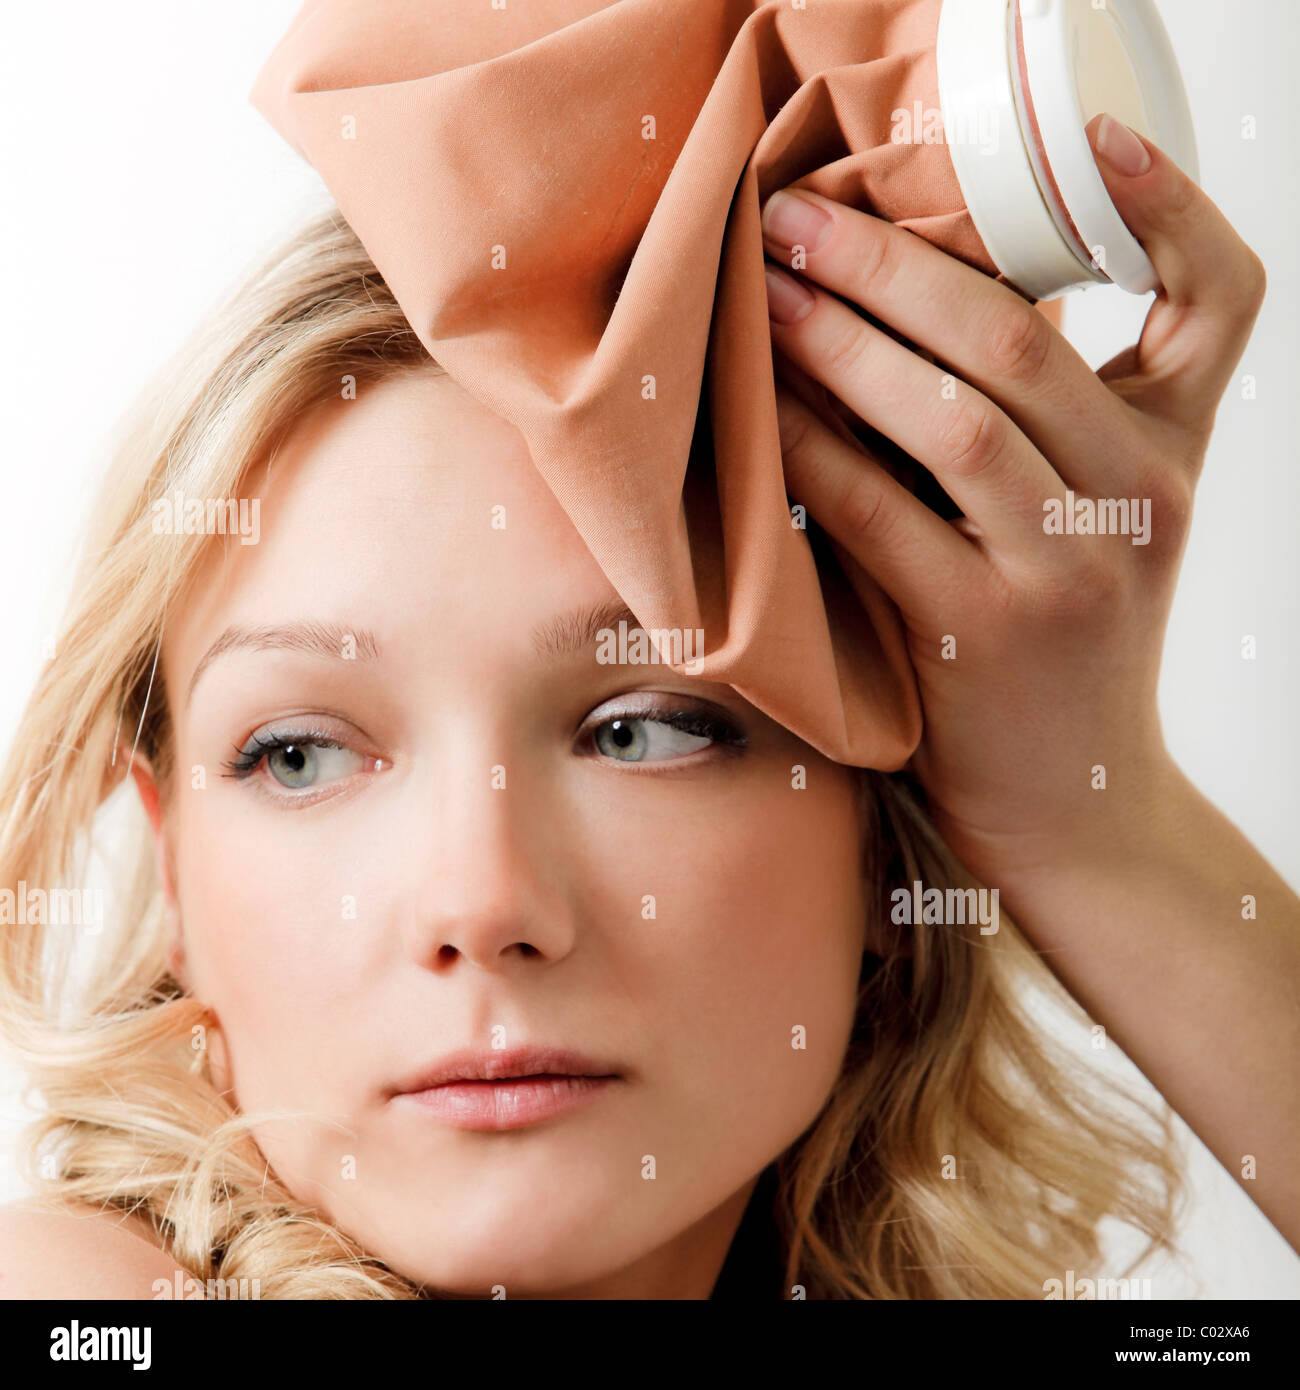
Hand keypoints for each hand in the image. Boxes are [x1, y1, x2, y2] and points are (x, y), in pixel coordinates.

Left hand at [759, 114, 1266, 879]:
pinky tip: (766, 407)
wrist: (1078, 799)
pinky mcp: (986, 633)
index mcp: (1173, 452)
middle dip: (896, 263)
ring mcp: (1068, 568)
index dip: (1166, 203)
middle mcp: (1139, 497)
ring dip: (845, 341)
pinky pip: (884, 512)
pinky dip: (818, 450)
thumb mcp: (1097, 524)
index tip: (1086, 137)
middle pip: (1023, 338)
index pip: (1221, 300)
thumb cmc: (1065, 643)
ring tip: (768, 290)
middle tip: (799, 217)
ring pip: (954, 417)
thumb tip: (918, 302)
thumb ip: (1050, 425)